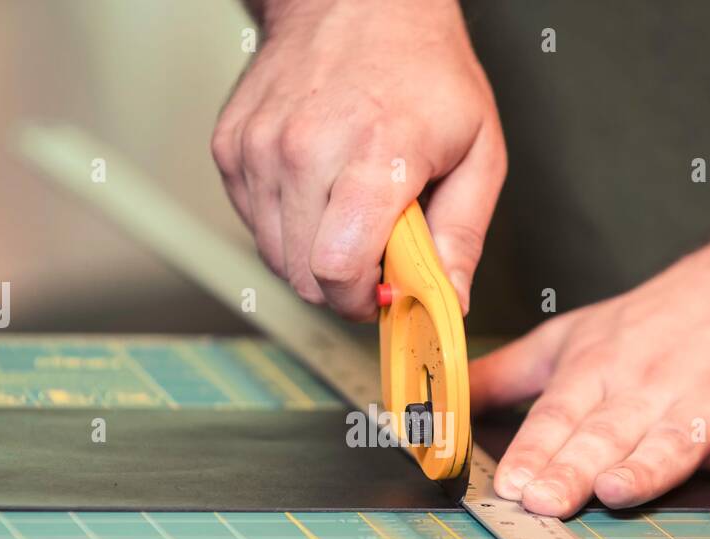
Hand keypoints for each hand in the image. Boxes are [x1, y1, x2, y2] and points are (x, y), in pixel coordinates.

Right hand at [211, 0, 504, 319]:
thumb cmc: (423, 68)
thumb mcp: (478, 149)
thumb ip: (463, 234)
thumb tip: (448, 300)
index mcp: (374, 152)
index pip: (338, 270)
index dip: (363, 299)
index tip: (384, 289)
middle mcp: (305, 148)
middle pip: (304, 276)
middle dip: (342, 283)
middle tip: (373, 249)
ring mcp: (260, 147)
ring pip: (275, 256)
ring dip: (312, 253)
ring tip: (347, 209)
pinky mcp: (232, 147)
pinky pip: (253, 223)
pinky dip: (285, 222)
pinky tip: (317, 187)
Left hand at [470, 254, 709, 517]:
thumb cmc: (662, 320)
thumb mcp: (575, 335)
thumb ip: (508, 375)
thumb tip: (439, 400)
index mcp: (600, 370)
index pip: (558, 415)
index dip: (533, 451)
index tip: (509, 485)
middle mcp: (652, 388)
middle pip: (607, 434)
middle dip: (573, 468)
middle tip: (545, 502)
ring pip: (674, 443)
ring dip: (647, 467)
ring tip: (617, 491)